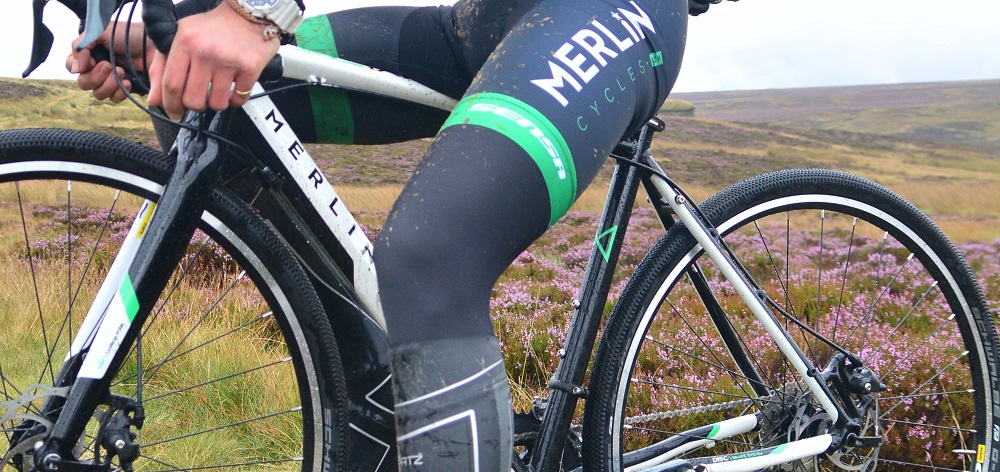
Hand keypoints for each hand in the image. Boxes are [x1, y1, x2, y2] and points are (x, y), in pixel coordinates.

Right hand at [66, 22, 153, 102]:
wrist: (154, 44)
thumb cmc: (128, 34)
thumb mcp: (100, 32)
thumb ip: (81, 46)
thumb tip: (76, 69)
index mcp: (89, 54)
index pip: (72, 67)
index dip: (79, 67)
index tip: (92, 60)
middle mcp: (97, 68)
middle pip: (83, 84)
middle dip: (95, 77)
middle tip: (110, 66)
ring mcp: (111, 80)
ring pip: (98, 94)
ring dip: (108, 85)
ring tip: (122, 72)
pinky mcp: (125, 89)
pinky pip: (114, 99)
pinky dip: (119, 93)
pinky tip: (128, 82)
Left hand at [147, 2, 279, 119]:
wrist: (248, 13)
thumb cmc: (213, 27)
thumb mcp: (182, 37)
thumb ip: (162, 67)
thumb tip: (154, 100)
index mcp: (184, 42)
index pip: (171, 84)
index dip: (170, 104)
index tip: (174, 113)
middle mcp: (205, 51)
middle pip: (193, 99)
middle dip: (195, 106)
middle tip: (200, 100)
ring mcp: (228, 60)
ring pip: (216, 103)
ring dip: (216, 103)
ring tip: (218, 91)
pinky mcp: (250, 67)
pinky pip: (238, 99)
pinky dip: (235, 100)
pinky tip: (234, 89)